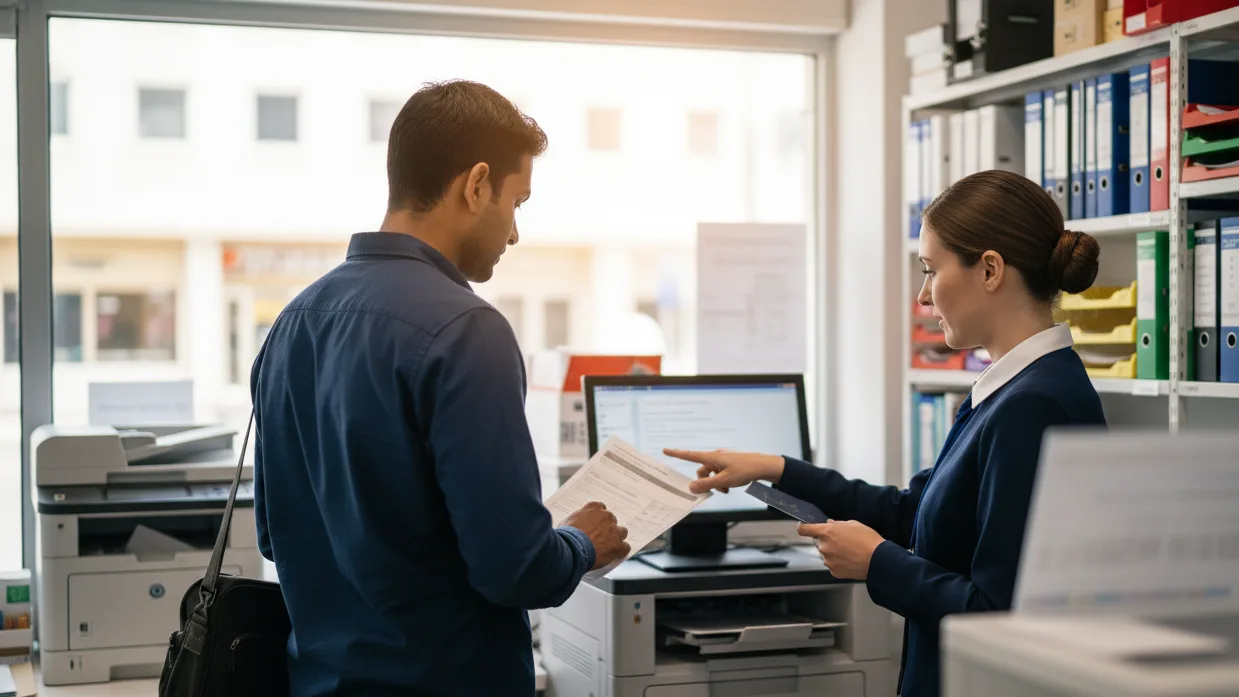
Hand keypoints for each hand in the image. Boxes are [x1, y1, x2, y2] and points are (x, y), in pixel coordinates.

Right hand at [561, 502, 630, 570]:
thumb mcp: (567, 523)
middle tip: (599, 537)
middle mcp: (606, 517)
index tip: (595, 524)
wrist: (571, 549)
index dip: (598, 518)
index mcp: (593, 508)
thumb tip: (575, 526)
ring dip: (616, 538)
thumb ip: (577, 521)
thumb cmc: (566, 536)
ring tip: (608, 547)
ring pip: (622, 532)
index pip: (601, 508)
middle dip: (607, 528)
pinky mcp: (617, 545)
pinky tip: (614, 555)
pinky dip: (620, 551)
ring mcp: (613, 531)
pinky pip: (625, 547)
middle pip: (612, 520)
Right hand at [662, 448, 784, 494]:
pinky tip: (731, 486)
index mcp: (712, 457)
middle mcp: (716, 456)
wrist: (764, 465)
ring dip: (715, 483)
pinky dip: (722, 481)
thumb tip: (691, 487)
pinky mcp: (730, 463)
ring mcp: (723, 459)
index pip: (690, 455)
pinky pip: (719, 473)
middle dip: (706, 482)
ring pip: (711, 474)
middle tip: (715, 490)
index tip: (665, 450)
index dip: (676, 453)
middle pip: (701, 470)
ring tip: (727, 489)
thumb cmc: (745, 470)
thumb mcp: (724, 480)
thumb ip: (706, 485)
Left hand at [797, 520, 883, 579]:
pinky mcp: (834, 571)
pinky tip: (850, 560)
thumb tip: (829, 524)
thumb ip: (837, 524)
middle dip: (826, 540)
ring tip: (849, 552)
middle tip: (842, 541)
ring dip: (833, 552)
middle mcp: (824, 547)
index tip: (804, 527)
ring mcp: (828, 560)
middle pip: (818, 542)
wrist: (879, 560)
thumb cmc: (868, 540)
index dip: (803, 527)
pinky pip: (832, 564)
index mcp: (827, 532)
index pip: (804, 529)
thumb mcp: (853, 524)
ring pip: (826, 554)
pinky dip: (838, 562)